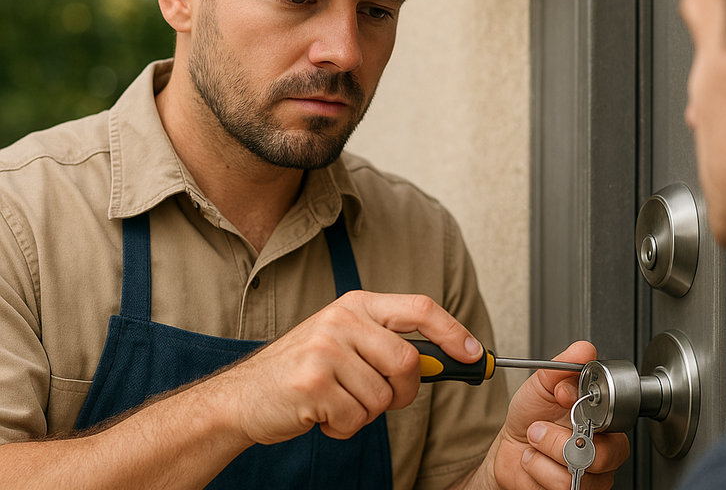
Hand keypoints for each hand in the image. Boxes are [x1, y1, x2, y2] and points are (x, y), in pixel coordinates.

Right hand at [210, 291, 483, 446]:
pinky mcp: (312, 381)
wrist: (244, 396)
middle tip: (382, 398)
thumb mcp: (345, 341)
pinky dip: (344, 427)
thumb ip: (390, 344)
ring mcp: (325, 348)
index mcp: (356, 304)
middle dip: (404, 391)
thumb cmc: (303, 371)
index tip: (474, 355)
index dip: (453, 332)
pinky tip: (321, 414)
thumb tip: (451, 360)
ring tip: (335, 401)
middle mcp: (342, 319)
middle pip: (408, 361)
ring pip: (383, 397)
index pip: (419, 308)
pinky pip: (357, 419)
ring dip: (366, 412)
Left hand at [488, 341, 629, 489]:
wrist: (508, 447)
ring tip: (535, 444)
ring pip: (579, 471)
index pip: (615, 418)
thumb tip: (585, 350)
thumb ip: (562, 368)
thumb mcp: (542, 385)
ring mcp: (591, 477)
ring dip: (543, 452)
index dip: (586, 408)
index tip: (561, 396)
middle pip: (604, 454)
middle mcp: (603, 452)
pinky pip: (562, 486)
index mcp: (602, 422)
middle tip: (540, 428)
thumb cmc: (530, 417)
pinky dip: (537, 469)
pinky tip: (534, 462)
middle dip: (559, 438)